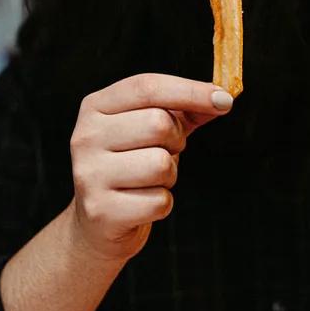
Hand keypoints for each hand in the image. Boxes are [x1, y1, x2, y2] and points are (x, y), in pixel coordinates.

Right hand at [68, 73, 232, 262]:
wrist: (99, 223)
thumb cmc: (131, 166)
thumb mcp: (151, 130)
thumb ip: (184, 110)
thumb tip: (221, 99)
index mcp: (95, 107)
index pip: (146, 87)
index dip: (190, 90)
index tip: (224, 99)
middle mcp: (85, 137)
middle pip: (158, 124)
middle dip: (176, 141)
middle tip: (164, 152)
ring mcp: (89, 174)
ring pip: (161, 164)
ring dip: (169, 175)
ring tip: (149, 180)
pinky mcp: (101, 210)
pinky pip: (159, 201)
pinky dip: (162, 203)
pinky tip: (141, 203)